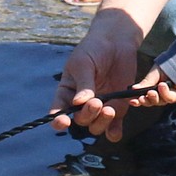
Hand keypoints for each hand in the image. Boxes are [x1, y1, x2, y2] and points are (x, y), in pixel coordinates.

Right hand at [50, 11, 144, 140]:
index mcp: (67, 93)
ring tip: (109, 109)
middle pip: (81, 120)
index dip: (58, 120)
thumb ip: (83, 83)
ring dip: (101, 123)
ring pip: (96, 127)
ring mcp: (99, 108)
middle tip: (96, 102)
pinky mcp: (117, 109)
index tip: (63, 122)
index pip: (58, 111)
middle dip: (87, 114)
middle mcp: (81, 105)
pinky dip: (114, 132)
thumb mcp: (84, 63)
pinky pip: (114, 127)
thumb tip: (78, 103)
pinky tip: (115, 131)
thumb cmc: (93, 50)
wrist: (116, 43)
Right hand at [127, 66, 175, 107]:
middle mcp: (160, 95)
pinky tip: (162, 85)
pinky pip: (170, 98)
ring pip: (160, 102)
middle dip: (146, 101)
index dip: (137, 102)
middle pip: (152, 103)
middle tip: (142, 97)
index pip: (144, 98)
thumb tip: (134, 89)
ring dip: (155, 98)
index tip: (131, 101)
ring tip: (152, 91)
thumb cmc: (166, 66)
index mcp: (152, 89)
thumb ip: (146, 82)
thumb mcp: (153, 73)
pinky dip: (165, 93)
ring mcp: (169, 96)